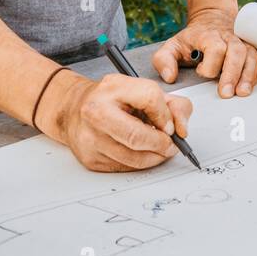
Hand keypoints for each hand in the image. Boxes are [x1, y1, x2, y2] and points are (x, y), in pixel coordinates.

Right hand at [36, 69, 192, 172]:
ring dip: (154, 158)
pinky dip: (138, 163)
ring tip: (158, 150)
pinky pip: (124, 168)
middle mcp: (96, 112)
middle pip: (138, 136)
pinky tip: (139, 153)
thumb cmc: (112, 99)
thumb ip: (172, 105)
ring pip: (133, 158)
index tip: (170, 126)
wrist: (74, 109)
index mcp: (112, 88)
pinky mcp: (90, 159)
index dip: (166, 115)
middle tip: (171, 146)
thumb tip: (182, 129)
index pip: (150, 97)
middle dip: (161, 145)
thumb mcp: (142, 90)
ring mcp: (90, 138)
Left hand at [151, 7, 256, 98]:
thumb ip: (164, 60)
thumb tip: (169, 77)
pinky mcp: (250, 49)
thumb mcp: (172, 45)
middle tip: (225, 93)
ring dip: (247, 75)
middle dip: (231, 74)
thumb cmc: (192, 38)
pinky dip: (254, 74)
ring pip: (250, 55)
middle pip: (236, 52)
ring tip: (242, 93)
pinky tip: (248, 86)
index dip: (210, 64)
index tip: (201, 72)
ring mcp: (242, 42)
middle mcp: (229, 37)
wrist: (212, 19)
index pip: (215, 48)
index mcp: (209, 36)